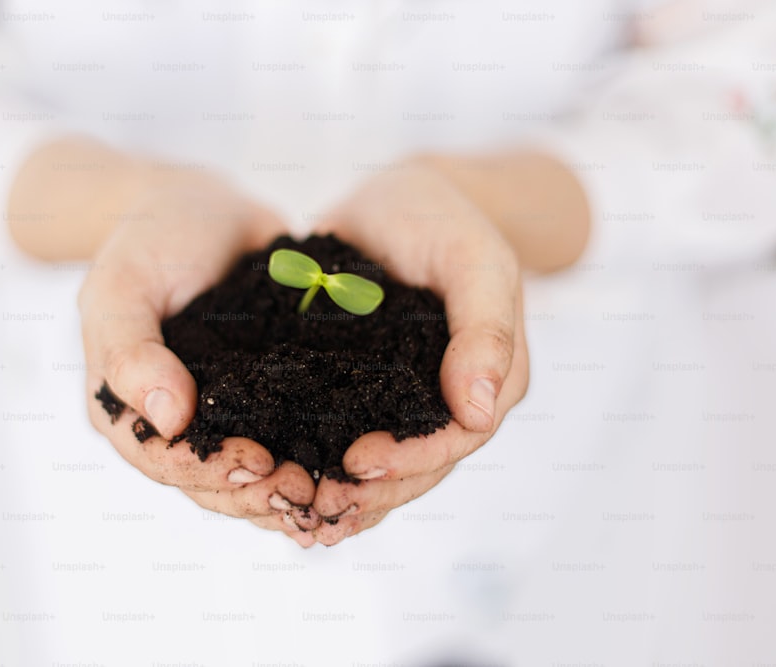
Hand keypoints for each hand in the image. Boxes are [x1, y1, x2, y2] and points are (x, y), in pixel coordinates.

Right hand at [80, 173, 320, 545]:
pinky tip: (352, 467)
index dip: (210, 473)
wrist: (203, 208)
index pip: (164, 461)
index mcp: (127, 409)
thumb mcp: (122, 285)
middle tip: (308, 491)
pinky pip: (289, 438)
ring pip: (254, 476)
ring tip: (333, 491)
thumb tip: (168, 420)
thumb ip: (131, 351)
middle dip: (260, 494)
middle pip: (213, 484)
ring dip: (291, 491)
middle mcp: (175, 425)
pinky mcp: (268, 397)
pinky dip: (316, 457)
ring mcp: (224, 415)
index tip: (257, 465)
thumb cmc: (151, 239)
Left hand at [308, 157, 529, 545]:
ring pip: (384, 465)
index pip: (456, 439)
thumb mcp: (474, 258)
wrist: (396, 199)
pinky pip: (346, 435)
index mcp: (489, 378)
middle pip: (418, 468)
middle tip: (316, 501)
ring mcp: (404, 397)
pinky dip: (321, 461)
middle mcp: (448, 399)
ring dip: (346, 493)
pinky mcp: (361, 388)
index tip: (357, 462)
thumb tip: (479, 412)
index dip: (411, 461)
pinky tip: (286, 477)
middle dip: (371, 492)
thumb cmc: (441, 218)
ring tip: (297, 507)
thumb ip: (485, 328)